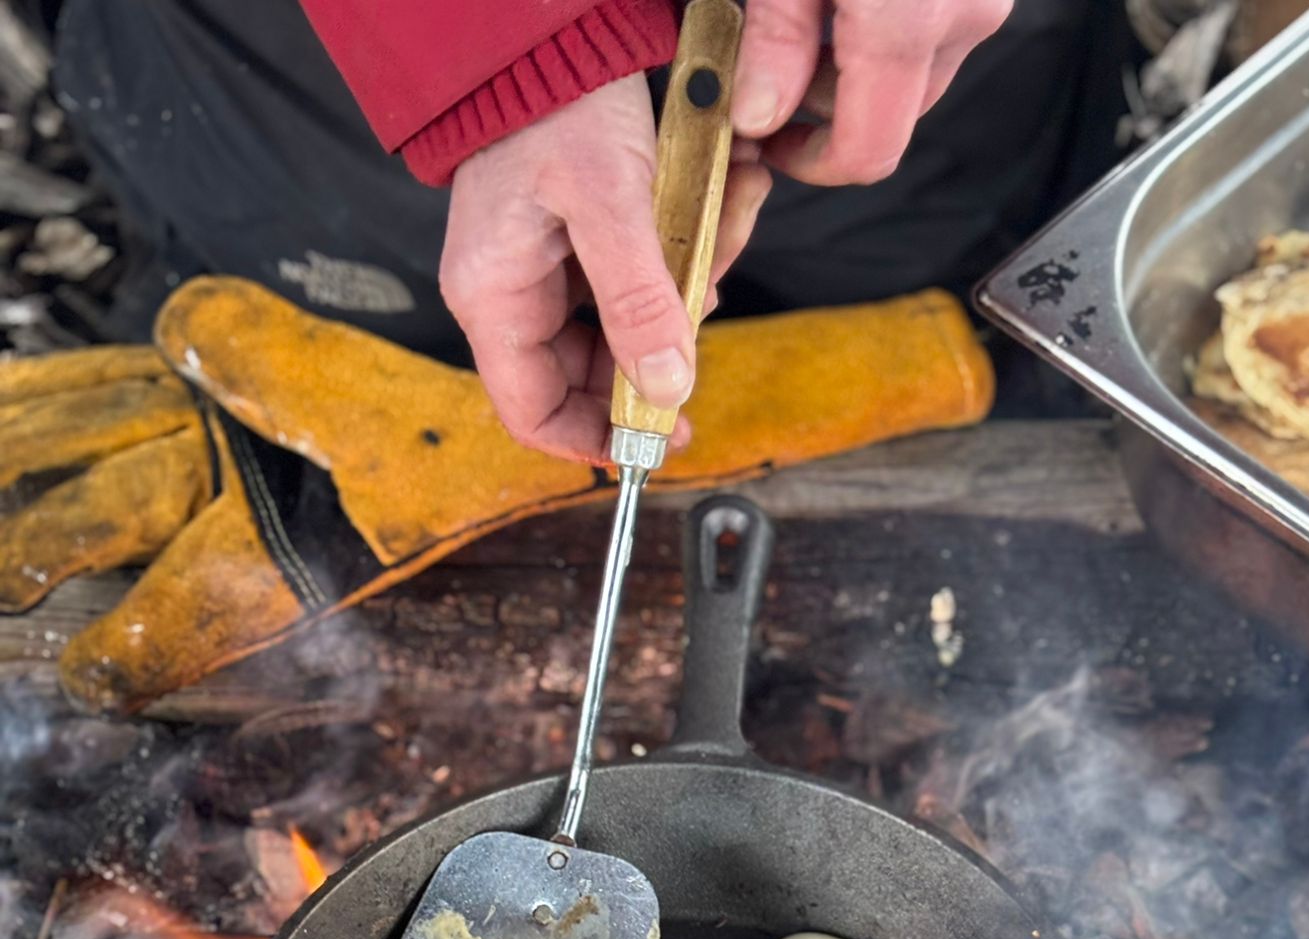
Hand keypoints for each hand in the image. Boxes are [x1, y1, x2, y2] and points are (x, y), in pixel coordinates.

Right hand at [441, 75, 769, 463]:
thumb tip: (667, 388)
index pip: (533, 413)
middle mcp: (515, 293)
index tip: (660, 438)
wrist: (555, 29)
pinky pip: (641, 276)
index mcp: (495, 298)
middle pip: (593, 373)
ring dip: (688, 285)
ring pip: (631, 323)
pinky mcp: (583, 241)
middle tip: (707, 309)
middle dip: (661, 347)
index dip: (596, 439)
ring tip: (723, 218)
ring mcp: (549, 268)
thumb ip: (638, 302)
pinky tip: (716, 201)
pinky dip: (686, 249)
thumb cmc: (558, 102)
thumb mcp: (607, 203)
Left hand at [734, 0, 1014, 184]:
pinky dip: (889, 24)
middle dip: (825, 106)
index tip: (767, 142)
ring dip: (856, 63)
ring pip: (913, 75)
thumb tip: (758, 116)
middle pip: (890, 118)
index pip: (867, 153)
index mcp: (907, 23)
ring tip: (809, 11)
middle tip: (768, 67)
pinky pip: (936, 28)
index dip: (810, 164)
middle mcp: (961, 18)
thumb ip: (775, 39)